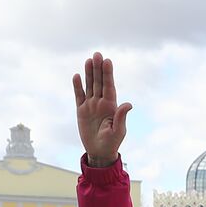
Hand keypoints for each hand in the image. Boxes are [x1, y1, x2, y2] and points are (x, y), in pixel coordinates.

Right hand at [73, 52, 131, 167]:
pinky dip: (78, 87)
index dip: (108, 74)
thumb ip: (121, 117)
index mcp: (111, 105)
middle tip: (97, 54)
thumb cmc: (112, 142)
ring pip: (90, 86)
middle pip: (99, 82)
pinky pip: (79, 96)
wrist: (99, 152)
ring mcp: (91, 105)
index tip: (107, 61)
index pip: (109, 86)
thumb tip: (128, 104)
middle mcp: (101, 102)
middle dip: (98, 68)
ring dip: (89, 73)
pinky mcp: (81, 111)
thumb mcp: (119, 131)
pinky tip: (77, 76)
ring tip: (88, 60)